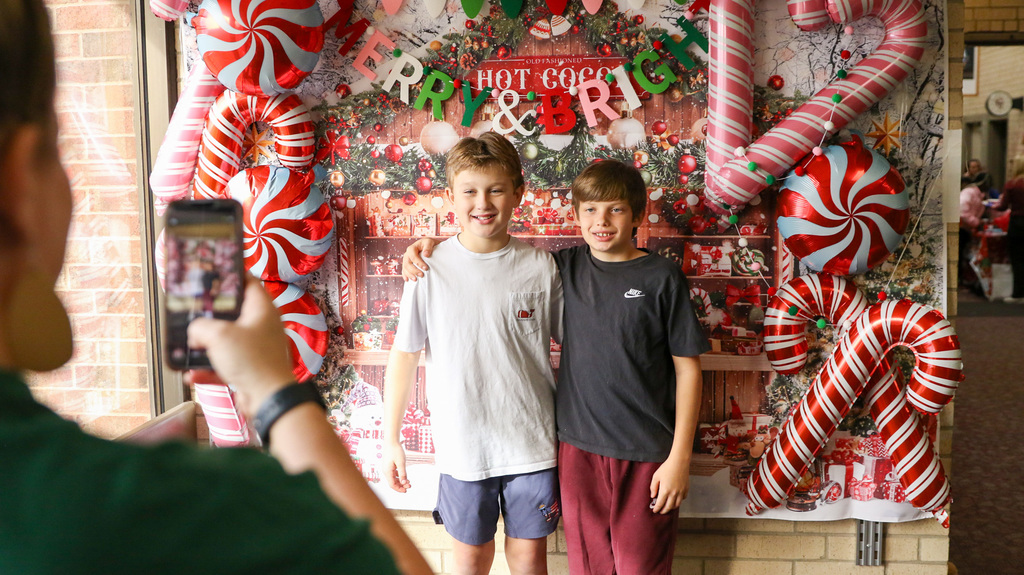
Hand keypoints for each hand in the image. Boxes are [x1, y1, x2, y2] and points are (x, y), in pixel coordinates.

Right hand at [187, 277, 294, 415]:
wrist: (268, 399)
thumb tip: (194, 332)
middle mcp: (262, 327)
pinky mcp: (250, 369)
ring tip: (187, 345)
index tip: (213, 274)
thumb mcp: (219, 335)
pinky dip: (208, 369)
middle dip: (211, 314)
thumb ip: (201, 327)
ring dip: (206, 345)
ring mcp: (257, 349)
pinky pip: (225, 365)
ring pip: (227, 341)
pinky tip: (191, 374)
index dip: (232, 276)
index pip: (249, 282)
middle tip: (192, 311)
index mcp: (262, 310)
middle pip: (234, 313)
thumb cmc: (252, 360)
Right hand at [383, 441, 410, 491]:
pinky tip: (405, 476)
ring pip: (394, 478)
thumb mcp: (401, 463)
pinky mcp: (389, 465)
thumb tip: (404, 483)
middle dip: (401, 485)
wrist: (391, 441)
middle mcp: (386, 471)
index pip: (392, 484)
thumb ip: (402, 473)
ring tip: (409, 482)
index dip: (399, 489)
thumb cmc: (395, 450)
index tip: (406, 490)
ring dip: (401, 481)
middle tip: (410, 485)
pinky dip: (399, 476)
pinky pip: (394, 473)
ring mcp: (387, 468)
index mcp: (387, 471)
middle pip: (393, 482)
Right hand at [401, 238, 437, 280]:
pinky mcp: (407, 264)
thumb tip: (426, 254)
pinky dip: (405, 275)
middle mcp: (407, 254)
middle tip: (422, 275)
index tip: (426, 268)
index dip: (419, 263)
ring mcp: (406, 260)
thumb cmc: (428, 244)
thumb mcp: (429, 242)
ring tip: (416, 279)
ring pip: (405, 268)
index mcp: (412, 248)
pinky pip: (404, 270)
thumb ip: (428, 247)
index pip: (413, 256)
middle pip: (407, 263)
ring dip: (409, 274)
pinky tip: (407, 280)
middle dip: (414, 270)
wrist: (427, 246)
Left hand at [649, 455, 690, 513]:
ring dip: (671, 507)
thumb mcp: (656, 476)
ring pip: (677, 505)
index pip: (660, 504)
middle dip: (664, 511)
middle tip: (661, 511)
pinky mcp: (686, 489)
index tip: (654, 511)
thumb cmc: (666, 468)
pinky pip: (682, 499)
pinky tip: (675, 499)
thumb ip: (653, 487)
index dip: (657, 509)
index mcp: (665, 490)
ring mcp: (681, 492)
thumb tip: (653, 496)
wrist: (679, 462)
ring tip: (668, 507)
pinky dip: (679, 501)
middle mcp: (674, 493)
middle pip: (669, 507)